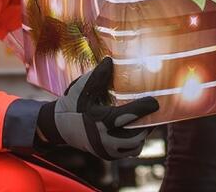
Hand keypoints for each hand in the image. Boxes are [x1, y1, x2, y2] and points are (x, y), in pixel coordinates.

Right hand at [36, 57, 158, 159]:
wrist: (59, 126)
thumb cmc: (72, 104)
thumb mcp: (81, 88)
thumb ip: (97, 75)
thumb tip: (110, 60)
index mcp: (99, 122)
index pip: (127, 116)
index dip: (144, 109)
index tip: (156, 102)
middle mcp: (104, 140)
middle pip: (136, 136)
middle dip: (147, 125)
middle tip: (155, 112)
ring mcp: (106, 150)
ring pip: (134, 147)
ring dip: (143, 134)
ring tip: (148, 120)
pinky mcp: (107, 155)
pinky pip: (128, 151)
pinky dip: (135, 142)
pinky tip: (138, 129)